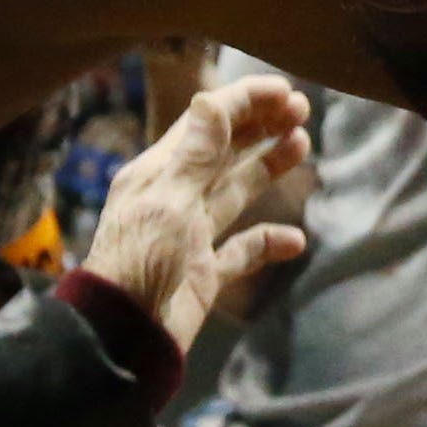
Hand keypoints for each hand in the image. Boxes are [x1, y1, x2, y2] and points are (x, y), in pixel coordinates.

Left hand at [79, 73, 312, 356]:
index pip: (205, 124)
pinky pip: (241, 251)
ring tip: (301, 144)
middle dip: (261, 127)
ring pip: (235, 192)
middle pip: (224, 152)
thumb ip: (195, 154)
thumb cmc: (140, 263)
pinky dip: (267, 243)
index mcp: (158, 172)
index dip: (244, 102)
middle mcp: (175, 197)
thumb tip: (210, 100)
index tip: (285, 90)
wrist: (125, 336)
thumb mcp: (169, 201)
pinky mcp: (204, 273)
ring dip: (267, 168)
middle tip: (302, 109)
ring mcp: (191, 236)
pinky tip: (294, 239)